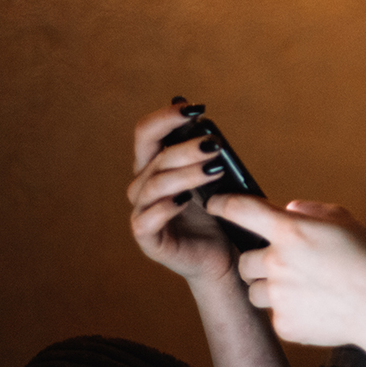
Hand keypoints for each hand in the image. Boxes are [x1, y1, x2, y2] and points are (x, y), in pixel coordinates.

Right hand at [128, 100, 235, 283]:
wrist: (224, 257)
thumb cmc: (218, 215)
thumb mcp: (215, 179)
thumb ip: (206, 154)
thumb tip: (204, 122)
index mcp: (154, 166)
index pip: (147, 133)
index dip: (166, 117)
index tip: (194, 109)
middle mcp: (143, 186)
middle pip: (154, 157)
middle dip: (185, 148)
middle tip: (214, 146)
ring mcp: (142, 212)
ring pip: (154, 185)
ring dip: (184, 174)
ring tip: (214, 170)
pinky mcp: (147, 239)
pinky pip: (146, 219)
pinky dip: (165, 207)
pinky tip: (186, 200)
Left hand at [209, 195, 365, 347]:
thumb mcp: (343, 220)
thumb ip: (310, 211)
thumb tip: (287, 209)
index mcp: (290, 231)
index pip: (240, 210)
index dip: (222, 204)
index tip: (215, 204)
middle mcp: (277, 263)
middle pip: (244, 261)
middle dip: (259, 263)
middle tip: (287, 267)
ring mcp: (278, 297)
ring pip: (256, 292)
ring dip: (271, 289)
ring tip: (306, 289)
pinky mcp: (284, 325)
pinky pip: (275, 315)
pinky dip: (289, 312)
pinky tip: (316, 307)